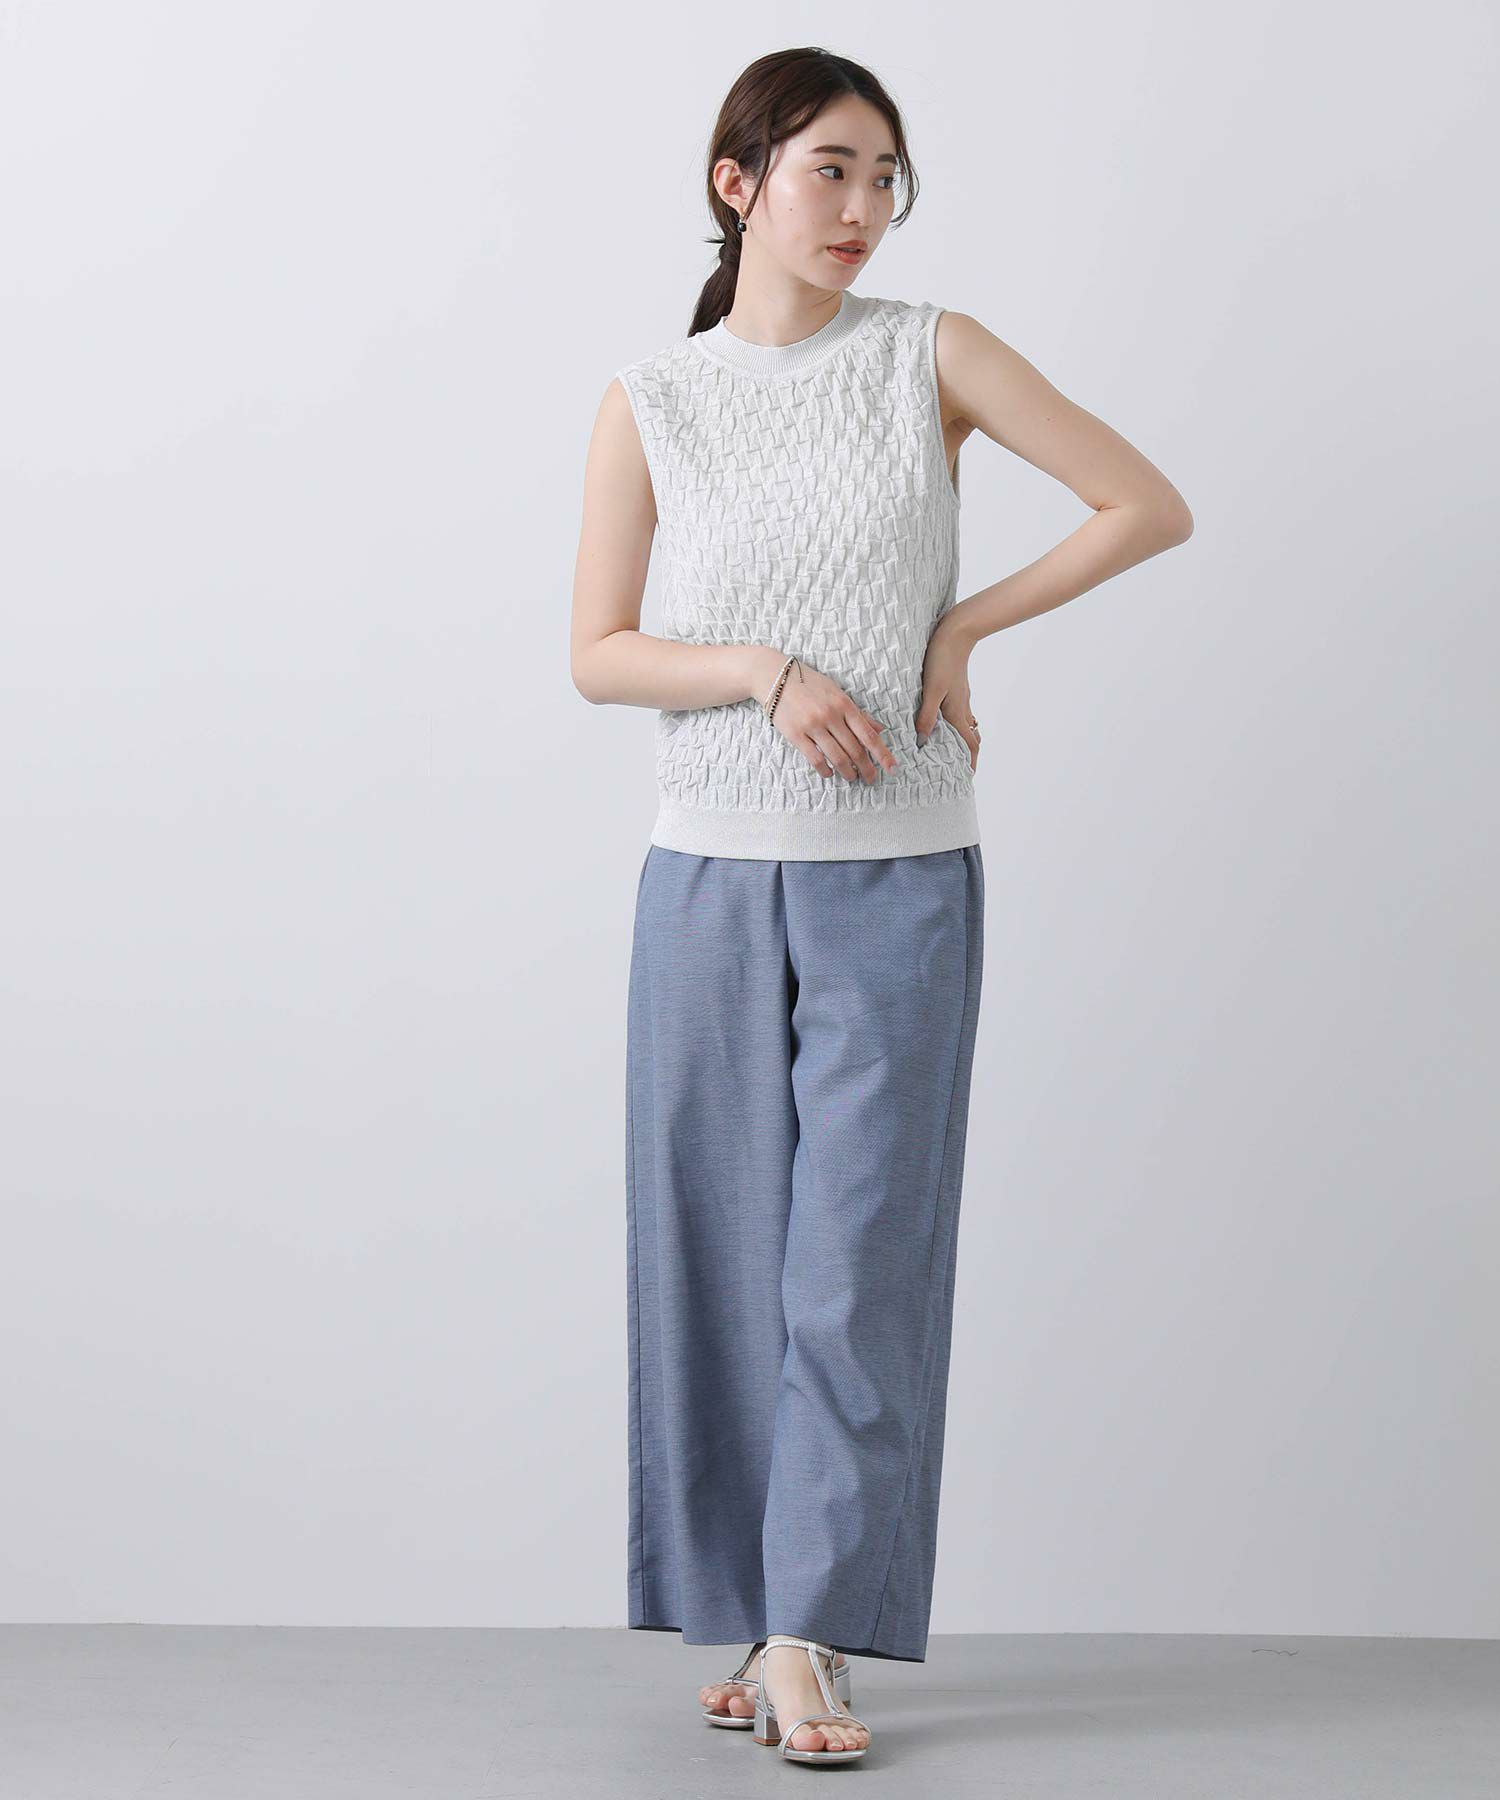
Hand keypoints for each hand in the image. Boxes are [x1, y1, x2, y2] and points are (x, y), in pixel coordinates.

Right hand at [761, 654, 897, 784]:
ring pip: (837, 757)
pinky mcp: (795, 734)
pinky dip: (825, 770)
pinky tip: (829, 774)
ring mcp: (813, 725)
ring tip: (852, 778)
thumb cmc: (808, 684)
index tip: (892, 768)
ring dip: (848, 772)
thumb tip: (880, 729)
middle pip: (855, 749)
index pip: (869, 735)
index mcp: (844, 704)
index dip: (883, 754)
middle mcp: (831, 715)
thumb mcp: (837, 692)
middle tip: (871, 778)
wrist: (774, 677)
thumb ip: (858, 713)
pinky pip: (815, 759)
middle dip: (866, 768)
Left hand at [915, 615, 980, 771]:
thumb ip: (927, 716)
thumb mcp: (931, 690)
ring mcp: (961, 698)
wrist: (955, 634)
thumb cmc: (942, 660)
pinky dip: (956, 722)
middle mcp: (962, 708)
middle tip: (957, 766)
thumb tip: (923, 740)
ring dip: (961, 739)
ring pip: (965, 724)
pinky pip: (960, 712)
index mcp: (957, 713)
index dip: (970, 762)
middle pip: (969, 737)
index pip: (969, 745)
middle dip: (967, 754)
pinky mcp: (957, 688)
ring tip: (949, 748)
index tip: (967, 776)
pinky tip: (943, 720)